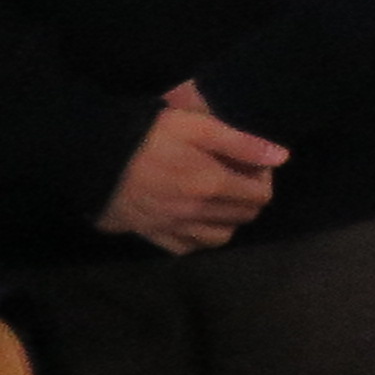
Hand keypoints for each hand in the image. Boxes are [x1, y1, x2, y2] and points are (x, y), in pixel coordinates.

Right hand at [97, 84, 288, 254]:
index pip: (259, 197)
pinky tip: (195, 219)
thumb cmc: (148, 133)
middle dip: (248, 199)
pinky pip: (185, 248)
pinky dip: (197, 238)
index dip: (263, 180)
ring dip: (227, 221)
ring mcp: (171, 228)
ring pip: (218, 238)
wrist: (92, 154)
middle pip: (242, 218)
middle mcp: (195, 214)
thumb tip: (282, 158)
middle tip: (236, 178)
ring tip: (219, 200)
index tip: (251, 166)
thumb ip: (242, 143)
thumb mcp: (198, 126)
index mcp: (211, 185)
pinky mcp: (149, 234)